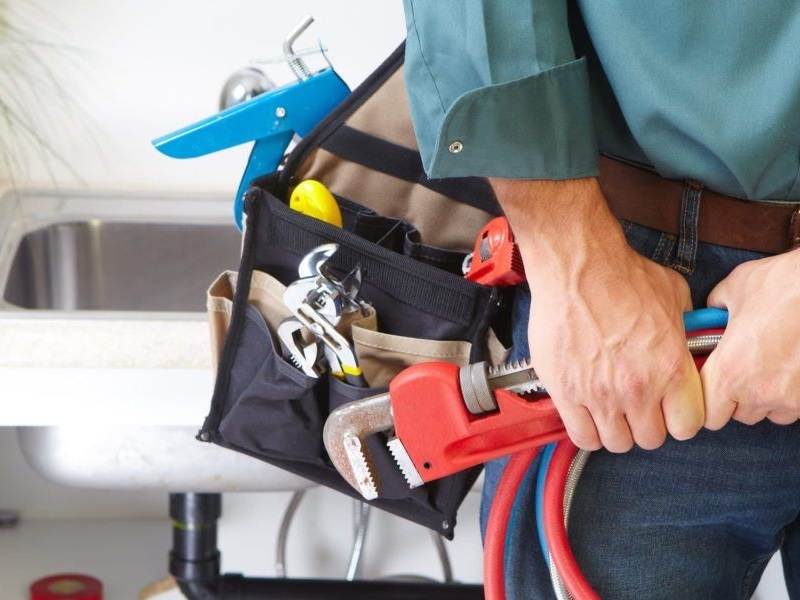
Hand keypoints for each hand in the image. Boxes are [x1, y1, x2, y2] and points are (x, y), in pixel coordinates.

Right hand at [491, 177, 703, 451]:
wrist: (576, 265)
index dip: (679, 419)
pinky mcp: (565, 391)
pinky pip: (581, 435)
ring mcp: (599, 394)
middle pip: (650, 439)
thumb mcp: (673, 296)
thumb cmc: (620, 274)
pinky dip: (587, 430)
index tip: (670, 410)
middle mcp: (637, 388)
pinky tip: (586, 412)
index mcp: (670, 369)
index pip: (686, 426)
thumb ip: (683, 327)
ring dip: (616, 430)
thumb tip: (684, 336)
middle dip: (646, 425)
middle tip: (637, 407)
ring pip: (615, 443)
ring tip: (610, 410)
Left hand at [702, 248, 799, 427]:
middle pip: (738, 415)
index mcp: (728, 372)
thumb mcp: (733, 289)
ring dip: (766, 398)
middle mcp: (756, 392)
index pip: (708, 415)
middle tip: (742, 370)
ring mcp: (789, 398)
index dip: (708, 401)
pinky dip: (791, 394)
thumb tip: (710, 313)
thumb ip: (714, 309)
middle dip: (737, 398)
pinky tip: (790, 368)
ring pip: (769, 413)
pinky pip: (795, 407)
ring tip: (769, 367)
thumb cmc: (782, 284)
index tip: (712, 385)